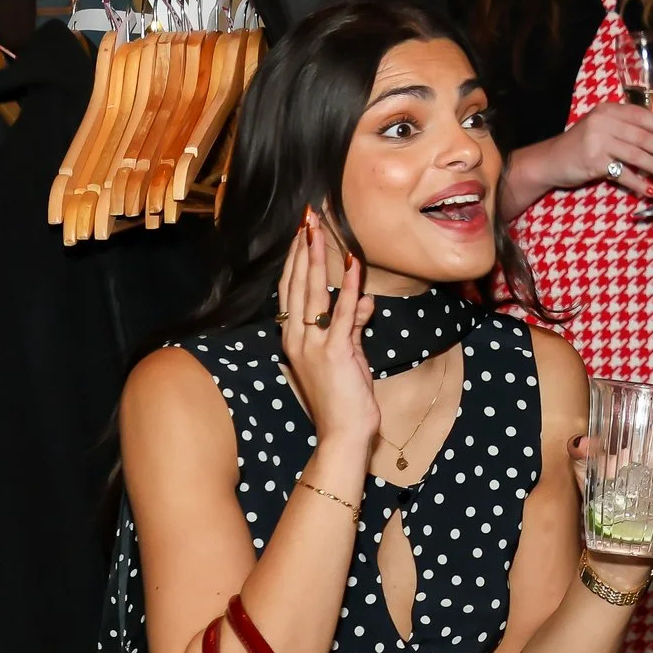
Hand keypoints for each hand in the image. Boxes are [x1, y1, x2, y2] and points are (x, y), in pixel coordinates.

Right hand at [277, 212, 377, 446]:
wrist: (343, 434)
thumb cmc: (344, 398)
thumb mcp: (348, 356)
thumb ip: (351, 327)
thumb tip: (361, 302)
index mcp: (293, 339)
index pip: (291, 291)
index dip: (296, 260)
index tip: (303, 232)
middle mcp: (296, 339)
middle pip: (297, 285)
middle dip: (303, 249)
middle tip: (307, 218)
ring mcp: (313, 345)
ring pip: (313, 292)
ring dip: (318, 258)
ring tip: (320, 229)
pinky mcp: (335, 352)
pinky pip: (342, 312)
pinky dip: (350, 286)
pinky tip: (354, 263)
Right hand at [529, 102, 652, 192]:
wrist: (550, 160)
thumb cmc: (580, 144)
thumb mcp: (600, 126)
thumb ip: (623, 126)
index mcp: (608, 110)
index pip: (641, 114)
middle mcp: (603, 122)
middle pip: (642, 136)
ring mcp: (598, 141)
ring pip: (637, 155)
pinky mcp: (594, 162)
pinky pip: (624, 174)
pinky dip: (640, 184)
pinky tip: (650, 190)